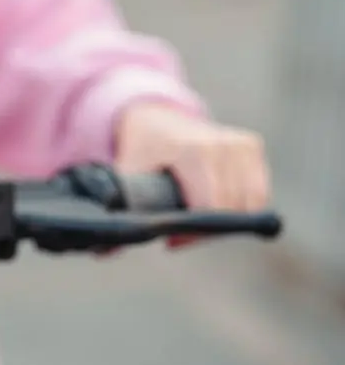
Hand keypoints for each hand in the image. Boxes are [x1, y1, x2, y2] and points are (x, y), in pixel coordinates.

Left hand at [114, 102, 270, 247]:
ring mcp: (242, 143)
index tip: (172, 242)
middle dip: (205, 231)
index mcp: (192, 150)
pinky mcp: (252, 146)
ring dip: (225, 222)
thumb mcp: (126, 174)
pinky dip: (240, 208)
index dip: (192, 232)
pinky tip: (214, 209)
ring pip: (249, 204)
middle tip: (179, 237)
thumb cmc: (140, 148)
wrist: (156, 115)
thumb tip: (106, 250)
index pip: (209, 205)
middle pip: (230, 209)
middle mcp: (223, 144)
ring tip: (194, 221)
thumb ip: (121, 210)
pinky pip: (258, 193)